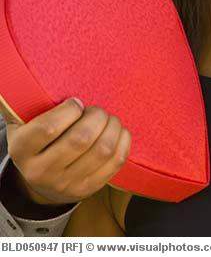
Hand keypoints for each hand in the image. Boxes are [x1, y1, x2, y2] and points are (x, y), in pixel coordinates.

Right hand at [3, 98, 131, 205]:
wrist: (42, 179)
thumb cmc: (39, 140)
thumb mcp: (27, 123)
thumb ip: (38, 105)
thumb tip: (59, 86)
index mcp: (22, 150)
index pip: (49, 127)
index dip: (70, 110)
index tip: (77, 103)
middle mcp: (42, 171)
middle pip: (82, 139)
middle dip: (97, 116)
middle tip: (97, 111)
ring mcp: (67, 183)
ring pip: (102, 150)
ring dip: (113, 126)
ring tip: (108, 119)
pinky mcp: (90, 188)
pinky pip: (116, 161)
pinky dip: (123, 140)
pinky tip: (118, 131)